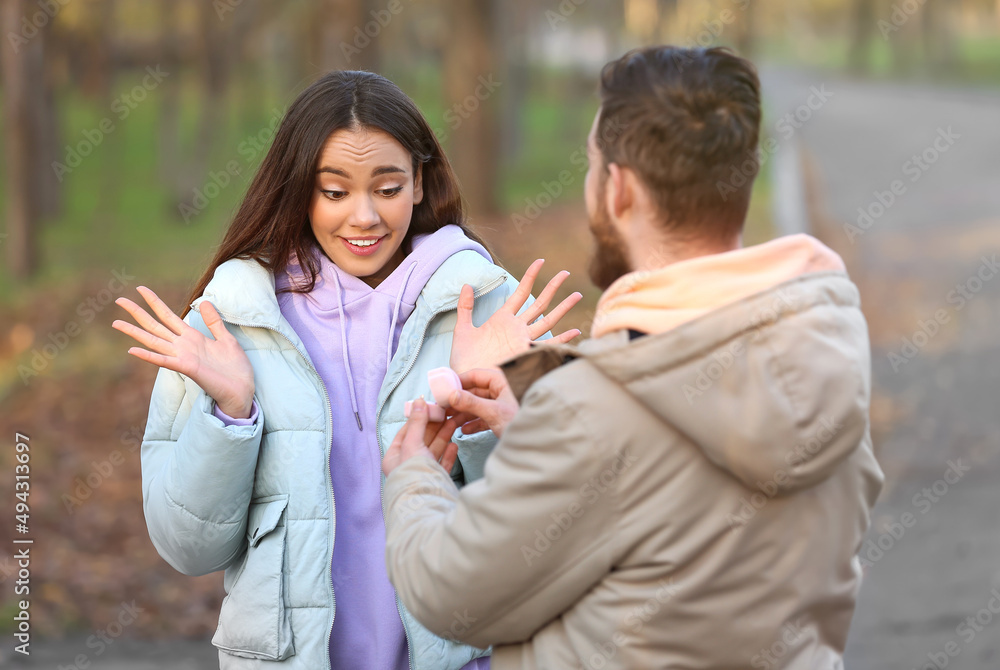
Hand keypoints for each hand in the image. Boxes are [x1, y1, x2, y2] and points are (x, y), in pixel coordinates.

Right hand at [112, 286, 255, 417]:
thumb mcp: (226, 339)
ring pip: (154, 341)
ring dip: (135, 332)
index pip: (168, 315)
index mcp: (192, 337)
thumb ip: (214, 322)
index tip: (140, 288)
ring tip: (116, 322)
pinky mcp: (188, 368)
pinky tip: (132, 350)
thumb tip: (204, 301)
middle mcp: (183, 346)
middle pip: (155, 325)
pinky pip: (165, 361)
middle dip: (137, 312)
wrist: (242, 390)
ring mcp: (183, 357)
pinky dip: (149, 356)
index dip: (155, 302)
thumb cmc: (235, 368)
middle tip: (119, 300)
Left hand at [382, 399, 459, 475]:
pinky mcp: (435, 480)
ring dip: (444, 436)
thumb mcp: (412, 443)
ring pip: (434, 450)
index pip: (406, 432)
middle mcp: (407, 464)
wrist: (425, 502)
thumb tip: (419, 401)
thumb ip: (418, 423)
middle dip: (436, 425)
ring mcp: (422, 472)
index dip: (419, 418)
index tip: (431, 407)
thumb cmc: (413, 473)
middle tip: (448, 412)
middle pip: (423, 439)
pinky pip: (442, 463)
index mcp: (395, 456)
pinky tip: (454, 445)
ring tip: (455, 423)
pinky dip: (448, 454)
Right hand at [446, 368, 518, 437]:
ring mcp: (502, 404)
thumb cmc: (523, 422)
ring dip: (464, 414)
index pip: (475, 375)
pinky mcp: (502, 418)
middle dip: (459, 401)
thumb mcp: (494, 412)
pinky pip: (483, 417)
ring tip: (450, 422)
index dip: (458, 381)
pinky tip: (464, 431)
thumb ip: (472, 403)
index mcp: (502, 381)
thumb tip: (452, 395)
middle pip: (474, 391)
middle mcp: (501, 390)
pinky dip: (473, 423)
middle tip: (444, 408)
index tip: (444, 389)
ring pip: (477, 405)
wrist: (539, 442)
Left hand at [450, 259, 581, 373]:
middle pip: (539, 303)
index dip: (531, 276)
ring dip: (562, 308)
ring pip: (548, 320)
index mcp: (503, 319)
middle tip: (566, 272)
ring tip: (577, 295)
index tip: (540, 261)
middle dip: (553, 287)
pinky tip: (575, 332)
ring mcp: (523, 341)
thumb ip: (465, 307)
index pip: (521, 292)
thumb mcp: (462, 329)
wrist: (466, 380)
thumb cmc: (463, 358)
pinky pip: (547, 345)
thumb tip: (467, 284)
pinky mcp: (524, 355)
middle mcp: (516, 328)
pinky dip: (561, 339)